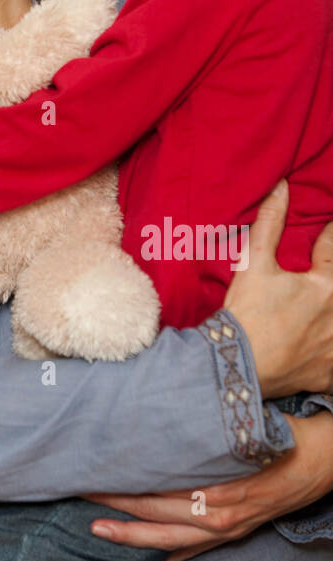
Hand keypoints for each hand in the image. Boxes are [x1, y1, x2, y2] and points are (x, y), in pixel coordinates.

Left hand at [84, 410, 332, 560]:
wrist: (318, 458)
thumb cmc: (274, 432)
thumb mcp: (236, 421)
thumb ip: (196, 416)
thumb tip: (159, 394)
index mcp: (213, 478)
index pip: (154, 480)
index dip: (120, 473)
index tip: (90, 462)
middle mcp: (216, 509)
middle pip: (152, 508)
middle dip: (113, 500)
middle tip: (78, 489)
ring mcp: (223, 527)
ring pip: (165, 537)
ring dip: (129, 535)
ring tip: (94, 530)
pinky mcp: (231, 535)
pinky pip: (191, 552)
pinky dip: (164, 559)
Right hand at [223, 181, 332, 396]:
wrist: (238, 365)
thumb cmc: (246, 312)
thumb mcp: (253, 262)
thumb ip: (270, 223)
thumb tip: (281, 187)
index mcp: (324, 286)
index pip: (331, 250)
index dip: (329, 235)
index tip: (329, 227)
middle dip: (329, 278)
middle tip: (320, 279)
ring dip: (330, 316)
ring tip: (320, 308)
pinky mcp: (328, 373)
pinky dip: (329, 352)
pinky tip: (322, 346)